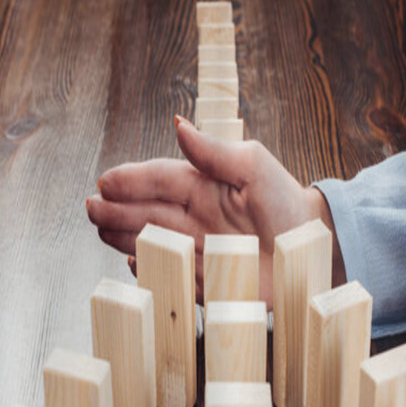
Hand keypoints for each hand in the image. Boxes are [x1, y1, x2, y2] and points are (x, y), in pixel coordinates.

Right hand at [86, 116, 344, 307]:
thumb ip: (215, 152)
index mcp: (204, 188)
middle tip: (91, 208)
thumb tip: (177, 126)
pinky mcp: (205, 280)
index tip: (105, 182)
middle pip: (148, 212)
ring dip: (125, 235)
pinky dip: (152, 267)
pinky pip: (172, 273)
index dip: (132, 181)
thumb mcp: (254, 168)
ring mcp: (197, 250)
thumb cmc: (287, 205)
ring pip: (153, 240)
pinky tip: (133, 260)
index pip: (160, 180)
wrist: (314, 250)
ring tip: (101, 230)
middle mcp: (195, 219)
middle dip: (117, 209)